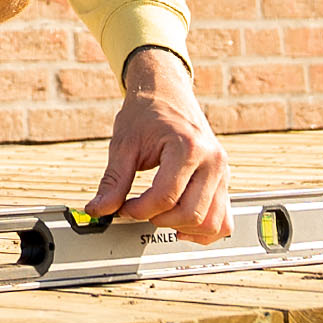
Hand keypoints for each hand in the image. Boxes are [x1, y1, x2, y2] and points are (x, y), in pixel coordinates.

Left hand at [83, 48, 227, 242]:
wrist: (166, 93)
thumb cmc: (146, 113)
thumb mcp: (124, 144)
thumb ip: (113, 180)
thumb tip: (98, 209)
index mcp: (188, 147)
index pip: (165, 198)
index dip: (138, 210)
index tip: (123, 207)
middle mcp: (213, 161)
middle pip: (190, 214)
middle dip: (158, 219)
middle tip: (139, 209)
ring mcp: (222, 172)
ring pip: (211, 222)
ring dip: (182, 228)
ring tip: (159, 215)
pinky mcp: (224, 180)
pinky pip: (224, 220)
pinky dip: (204, 229)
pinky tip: (181, 223)